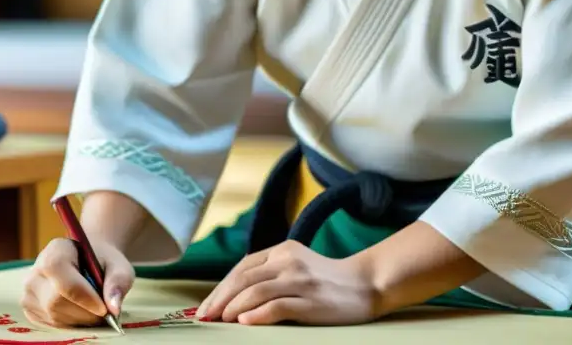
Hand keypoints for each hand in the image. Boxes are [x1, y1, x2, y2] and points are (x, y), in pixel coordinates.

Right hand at [20, 237, 134, 328]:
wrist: (87, 260)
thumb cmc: (102, 262)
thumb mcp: (118, 265)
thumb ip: (118, 282)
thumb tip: (114, 308)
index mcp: (56, 250)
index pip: (63, 279)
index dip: (84, 297)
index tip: (104, 309)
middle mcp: (36, 270)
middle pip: (56, 302)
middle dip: (84, 313)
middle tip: (104, 313)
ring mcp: (29, 291)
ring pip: (53, 316)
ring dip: (79, 320)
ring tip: (94, 310)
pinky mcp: (29, 308)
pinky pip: (50, 323)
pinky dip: (70, 323)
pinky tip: (80, 312)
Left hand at [196, 240, 378, 325]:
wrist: (366, 284)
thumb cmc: (327, 280)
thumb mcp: (296, 266)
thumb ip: (270, 274)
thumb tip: (234, 297)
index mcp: (282, 251)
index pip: (242, 268)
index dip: (221, 287)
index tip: (206, 305)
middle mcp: (288, 261)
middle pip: (244, 278)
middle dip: (220, 298)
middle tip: (205, 316)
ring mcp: (300, 280)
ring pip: (256, 291)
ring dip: (234, 306)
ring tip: (221, 320)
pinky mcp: (311, 300)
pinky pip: (278, 306)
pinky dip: (258, 314)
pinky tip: (245, 321)